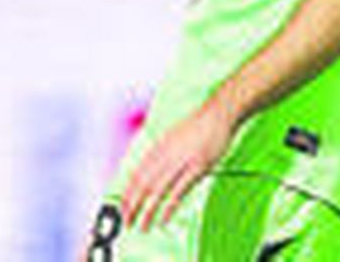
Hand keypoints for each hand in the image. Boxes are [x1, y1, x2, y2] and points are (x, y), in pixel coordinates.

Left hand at [120, 98, 236, 231]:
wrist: (218, 113)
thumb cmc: (198, 126)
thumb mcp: (173, 137)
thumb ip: (162, 153)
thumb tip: (151, 170)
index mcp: (158, 148)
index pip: (136, 175)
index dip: (127, 193)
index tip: (121, 208)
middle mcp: (165, 154)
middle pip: (142, 184)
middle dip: (132, 205)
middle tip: (126, 222)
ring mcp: (181, 161)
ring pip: (157, 190)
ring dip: (147, 210)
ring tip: (142, 226)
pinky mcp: (197, 167)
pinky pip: (179, 190)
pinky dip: (169, 207)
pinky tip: (163, 218)